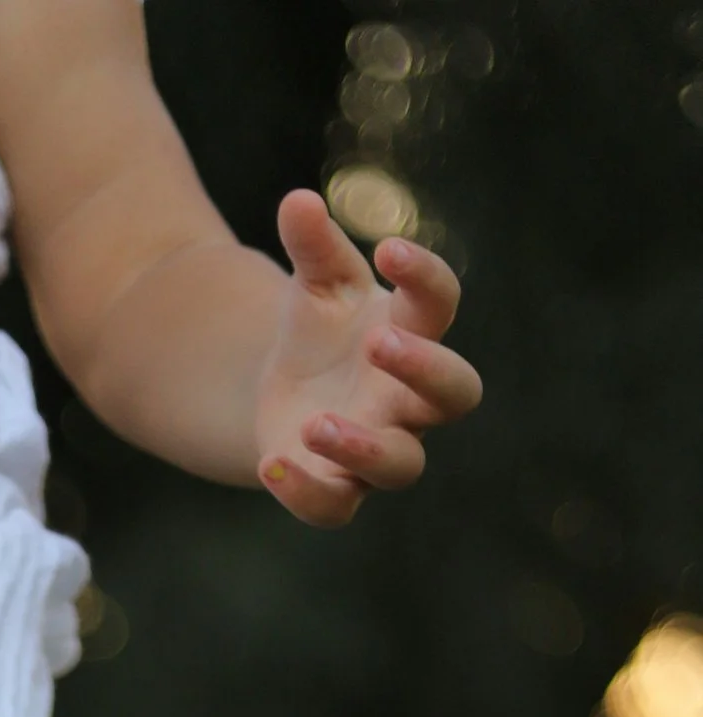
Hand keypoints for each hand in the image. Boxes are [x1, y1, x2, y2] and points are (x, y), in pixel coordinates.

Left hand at [256, 192, 481, 526]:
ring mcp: (381, 447)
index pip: (441, 304)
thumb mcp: (314, 283)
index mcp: (413, 332)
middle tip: (378, 344)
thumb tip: (296, 200)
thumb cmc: (320, 329)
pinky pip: (336, 507)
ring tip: (314, 422)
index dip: (427, 276)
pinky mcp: (340, 488)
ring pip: (402, 464)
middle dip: (425, 370)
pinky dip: (306, 492)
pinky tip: (271, 465)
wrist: (286, 390)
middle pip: (455, 394)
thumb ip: (312, 246)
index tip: (390, 250)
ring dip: (363, 446)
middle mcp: (410, 398)